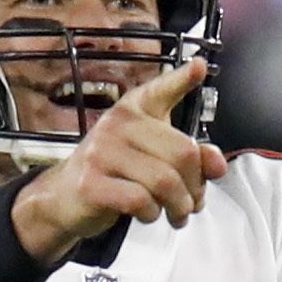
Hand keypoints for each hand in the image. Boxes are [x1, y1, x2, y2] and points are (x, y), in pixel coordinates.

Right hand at [11, 60, 222, 261]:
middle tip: (193, 202)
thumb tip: (217, 163)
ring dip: (179, 206)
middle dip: (196, 186)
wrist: (65, 197)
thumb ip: (188, 157)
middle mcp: (118, 124)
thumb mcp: (152, 158)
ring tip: (177, 214)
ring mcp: (102, 151)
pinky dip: (152, 213)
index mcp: (134, 110)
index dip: (182, 79)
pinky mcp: (91, 182)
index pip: (160, 90)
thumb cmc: (113, 173)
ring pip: (165, 181)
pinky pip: (140, 200)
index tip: (199, 67)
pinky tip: (148, 213)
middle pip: (182, 152)